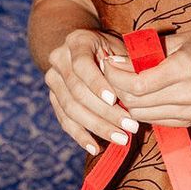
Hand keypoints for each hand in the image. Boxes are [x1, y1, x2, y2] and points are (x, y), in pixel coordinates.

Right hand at [44, 27, 140, 154]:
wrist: (84, 49)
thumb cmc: (111, 50)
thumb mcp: (120, 48)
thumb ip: (126, 64)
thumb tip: (138, 85)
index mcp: (77, 41)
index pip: (82, 64)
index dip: (97, 83)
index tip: (114, 100)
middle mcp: (59, 59)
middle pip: (77, 91)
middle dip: (105, 112)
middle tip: (130, 127)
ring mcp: (53, 80)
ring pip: (71, 109)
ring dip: (97, 127)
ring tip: (120, 139)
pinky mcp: (53, 99)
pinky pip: (65, 121)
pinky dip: (81, 136)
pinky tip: (96, 148)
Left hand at [100, 28, 190, 127]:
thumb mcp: (177, 40)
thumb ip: (146, 52)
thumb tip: (115, 61)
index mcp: (184, 68)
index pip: (138, 84)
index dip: (116, 77)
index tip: (108, 64)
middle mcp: (188, 94)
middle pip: (137, 102)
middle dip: (116, 89)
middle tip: (109, 74)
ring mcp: (190, 111)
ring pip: (142, 115)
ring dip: (127, 101)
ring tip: (121, 84)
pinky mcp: (190, 120)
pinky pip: (154, 119)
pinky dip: (142, 109)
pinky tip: (139, 95)